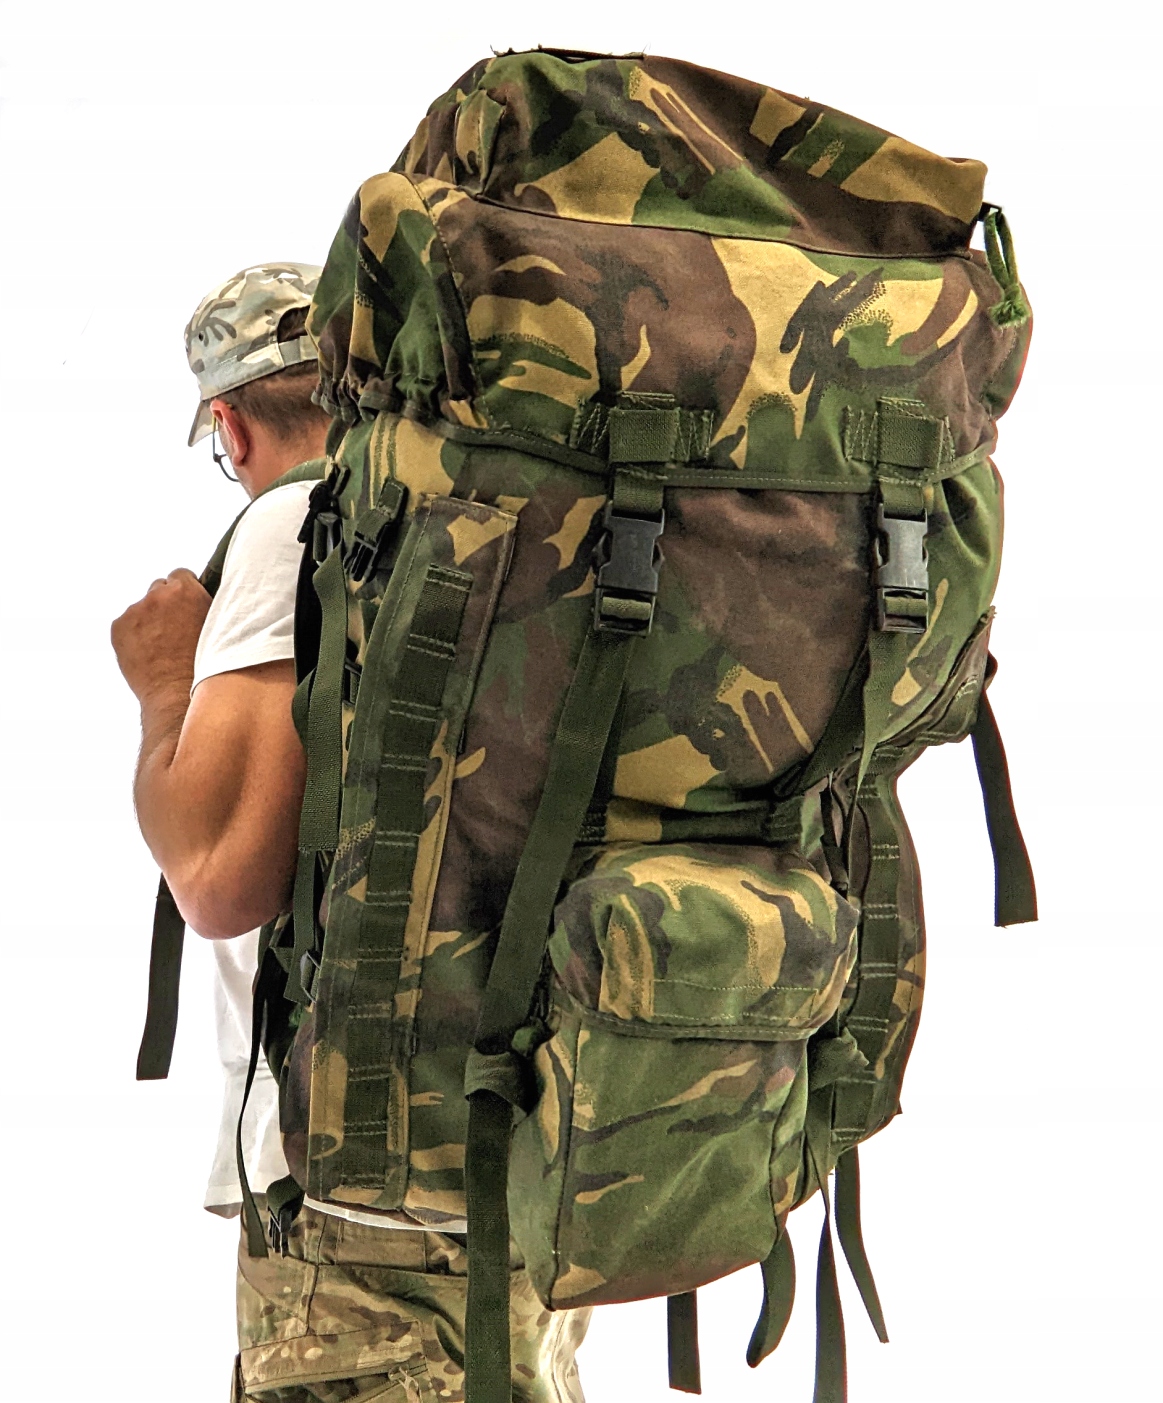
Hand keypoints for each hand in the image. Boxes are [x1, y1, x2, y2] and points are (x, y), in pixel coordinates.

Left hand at [112, 569, 210, 702]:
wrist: (176, 694)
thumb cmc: (202, 666)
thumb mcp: (217, 627)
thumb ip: (206, 605)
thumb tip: (201, 598)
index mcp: (186, 591)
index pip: (181, 574)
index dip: (185, 591)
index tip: (187, 605)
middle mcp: (158, 595)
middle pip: (159, 588)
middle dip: (166, 603)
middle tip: (175, 627)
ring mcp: (135, 610)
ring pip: (142, 607)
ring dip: (149, 619)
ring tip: (161, 645)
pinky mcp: (118, 627)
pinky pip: (127, 624)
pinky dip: (134, 634)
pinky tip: (147, 651)